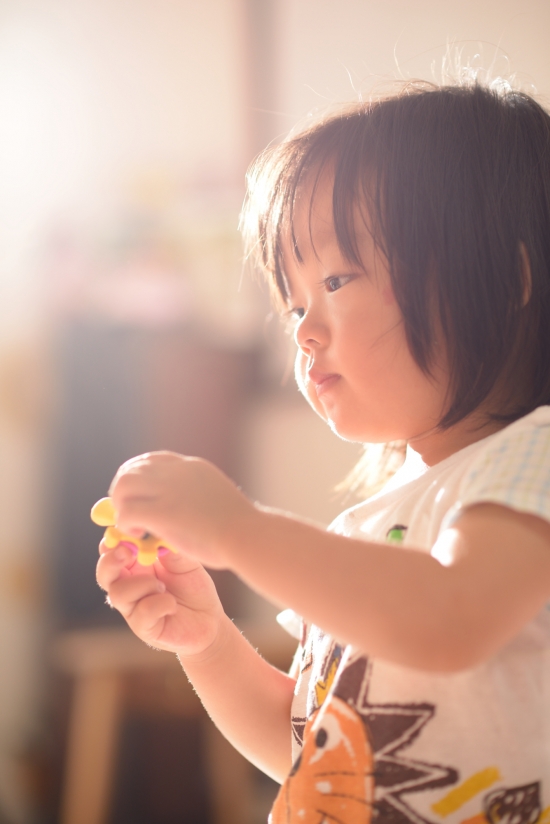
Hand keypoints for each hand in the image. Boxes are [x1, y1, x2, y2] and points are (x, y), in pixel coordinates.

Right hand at [96, 540, 224, 656]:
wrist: (210, 621)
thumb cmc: (194, 588)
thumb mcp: (186, 563)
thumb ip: (170, 550)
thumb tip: (157, 535)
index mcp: (136, 566)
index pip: (113, 551)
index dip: (112, 541)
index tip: (121, 530)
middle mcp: (129, 586)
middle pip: (104, 573)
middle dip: (111, 561)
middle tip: (127, 552)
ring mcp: (133, 609)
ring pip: (118, 594)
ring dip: (143, 584)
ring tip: (163, 586)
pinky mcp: (143, 628)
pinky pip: (142, 612)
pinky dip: (160, 604)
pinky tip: (172, 604)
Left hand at [108, 451, 255, 568]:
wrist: (248, 536)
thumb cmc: (240, 529)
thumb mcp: (216, 498)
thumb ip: (197, 497)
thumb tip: (184, 507)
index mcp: (193, 466)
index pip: (154, 459)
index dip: (139, 477)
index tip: (138, 496)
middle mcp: (178, 471)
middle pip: (133, 468)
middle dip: (123, 491)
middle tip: (127, 513)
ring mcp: (169, 488)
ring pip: (124, 485)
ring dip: (121, 505)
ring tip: (132, 525)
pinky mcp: (163, 510)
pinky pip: (127, 512)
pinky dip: (125, 524)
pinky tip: (138, 535)